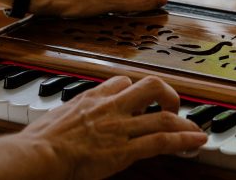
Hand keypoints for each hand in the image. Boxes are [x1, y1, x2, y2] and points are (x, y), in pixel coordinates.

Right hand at [0, 76, 206, 179]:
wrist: (39, 154)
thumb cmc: (40, 142)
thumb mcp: (55, 118)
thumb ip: (70, 117)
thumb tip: (68, 124)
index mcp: (92, 98)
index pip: (121, 82)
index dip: (135, 90)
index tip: (142, 100)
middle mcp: (110, 107)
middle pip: (150, 86)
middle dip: (168, 95)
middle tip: (171, 107)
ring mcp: (120, 127)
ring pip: (163, 117)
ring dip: (184, 123)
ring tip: (194, 130)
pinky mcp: (125, 149)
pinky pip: (161, 140)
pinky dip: (184, 139)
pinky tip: (196, 140)